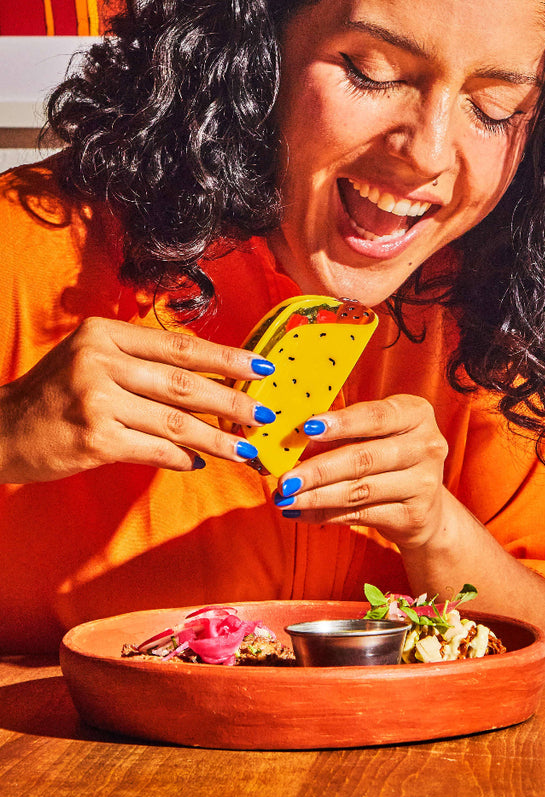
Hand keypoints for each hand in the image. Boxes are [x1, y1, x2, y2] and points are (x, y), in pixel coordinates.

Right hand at [0, 316, 276, 482]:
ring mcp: (95, 400)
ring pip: (174, 421)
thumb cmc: (55, 394)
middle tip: (266, 413)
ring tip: (247, 449)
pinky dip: (180, 458)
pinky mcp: (92, 439)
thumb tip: (209, 381)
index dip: (227, 358)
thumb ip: (142, 363)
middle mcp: (100, 361)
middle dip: (233, 400)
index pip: (180, 346)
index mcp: (106, 334)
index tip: (263, 368)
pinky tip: (200, 462)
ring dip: (217, 438)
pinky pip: (151, 450)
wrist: (0, 430)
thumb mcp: (92, 360)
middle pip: (184, 382)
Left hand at [273, 394, 448, 549]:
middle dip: (318, 469)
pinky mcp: (414, 515)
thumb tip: (294, 441)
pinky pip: (360, 514)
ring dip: (316, 496)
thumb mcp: (376, 435)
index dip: (341, 422)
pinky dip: (325, 514)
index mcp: (416, 413)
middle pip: (364, 458)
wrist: (427, 506)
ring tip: (284, 497)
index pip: (376, 416)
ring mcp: (424, 483)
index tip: (308, 428)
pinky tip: (299, 511)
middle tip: (285, 478)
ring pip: (359, 490)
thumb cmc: (389, 458)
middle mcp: (427, 446)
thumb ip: (342, 433)